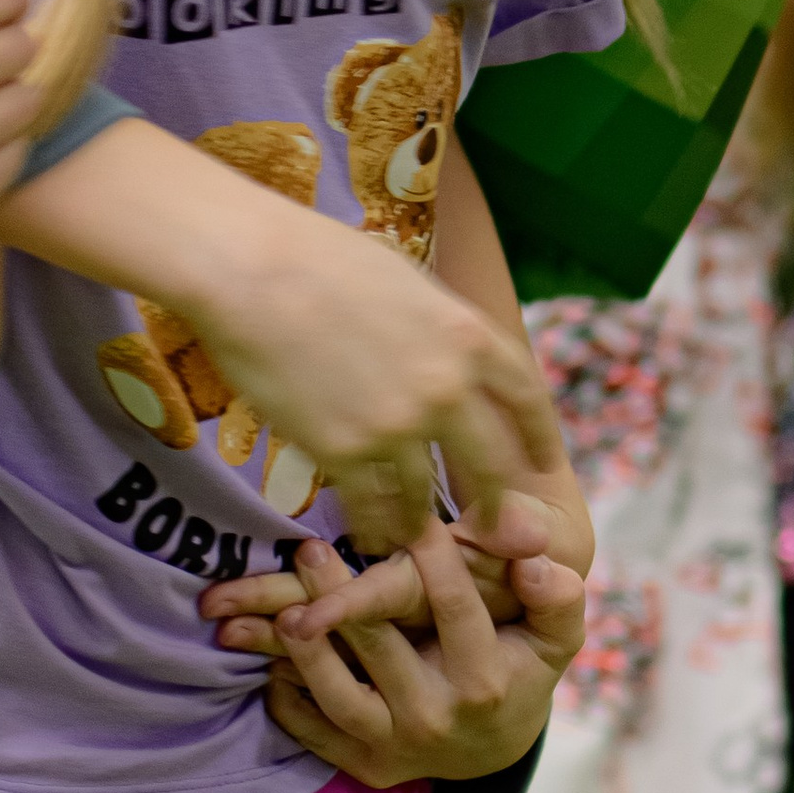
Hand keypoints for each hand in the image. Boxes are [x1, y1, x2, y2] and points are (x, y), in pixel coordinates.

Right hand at [159, 193, 567, 559]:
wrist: (250, 270)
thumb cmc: (317, 255)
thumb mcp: (405, 279)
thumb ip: (437, 325)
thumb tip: (445, 344)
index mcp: (468, 336)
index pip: (526, 398)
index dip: (539, 436)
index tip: (543, 462)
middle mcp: (447, 388)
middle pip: (493, 462)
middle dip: (498, 501)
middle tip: (498, 523)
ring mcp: (398, 425)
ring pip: (424, 493)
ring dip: (421, 519)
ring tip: (417, 534)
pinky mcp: (345, 452)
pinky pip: (370, 506)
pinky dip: (373, 527)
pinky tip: (372, 536)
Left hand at [255, 525, 584, 785]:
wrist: (492, 750)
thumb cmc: (520, 672)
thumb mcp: (554, 638)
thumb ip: (557, 597)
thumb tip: (536, 562)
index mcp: (485, 683)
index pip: (454, 611)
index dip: (432, 560)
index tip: (410, 516)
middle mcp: (438, 720)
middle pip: (381, 650)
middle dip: (341, 595)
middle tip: (310, 548)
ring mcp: (398, 748)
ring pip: (339, 698)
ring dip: (307, 652)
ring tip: (284, 609)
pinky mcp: (365, 766)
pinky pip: (314, 735)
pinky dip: (288, 699)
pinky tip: (271, 659)